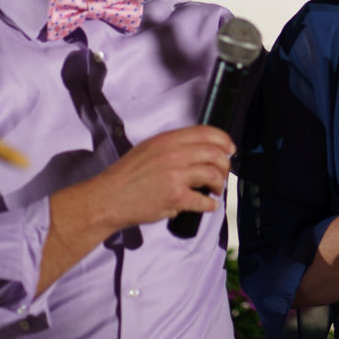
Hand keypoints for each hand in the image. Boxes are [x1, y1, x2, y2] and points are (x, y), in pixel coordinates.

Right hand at [97, 125, 234, 230]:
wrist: (108, 198)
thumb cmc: (126, 176)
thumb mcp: (149, 148)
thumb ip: (173, 147)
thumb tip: (199, 152)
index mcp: (168, 139)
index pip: (207, 132)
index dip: (224, 140)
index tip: (230, 149)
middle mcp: (174, 154)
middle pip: (215, 153)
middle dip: (225, 165)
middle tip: (223, 174)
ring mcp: (175, 175)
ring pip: (213, 174)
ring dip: (220, 184)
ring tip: (215, 190)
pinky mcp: (175, 197)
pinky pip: (203, 200)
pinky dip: (210, 205)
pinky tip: (208, 206)